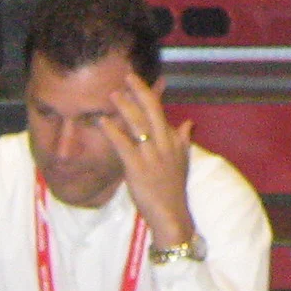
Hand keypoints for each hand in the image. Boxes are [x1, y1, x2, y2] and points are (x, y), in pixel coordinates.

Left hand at [103, 72, 195, 249]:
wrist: (172, 215)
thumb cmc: (174, 189)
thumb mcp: (183, 161)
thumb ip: (183, 139)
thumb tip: (188, 122)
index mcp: (173, 140)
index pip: (160, 110)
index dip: (148, 92)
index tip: (136, 80)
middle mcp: (164, 143)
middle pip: (152, 110)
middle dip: (138, 91)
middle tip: (126, 76)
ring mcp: (151, 155)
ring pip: (138, 124)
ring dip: (124, 107)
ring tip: (113, 94)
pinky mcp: (138, 168)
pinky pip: (124, 145)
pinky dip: (113, 131)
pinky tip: (103, 121)